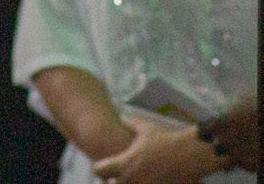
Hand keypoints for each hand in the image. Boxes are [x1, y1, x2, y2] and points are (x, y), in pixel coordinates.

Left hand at [90, 114, 225, 183]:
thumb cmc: (168, 139)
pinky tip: (153, 179)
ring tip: (137, 176)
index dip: (101, 167)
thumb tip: (122, 116)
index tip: (106, 164)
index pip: (99, 170)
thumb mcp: (146, 127)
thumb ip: (130, 122)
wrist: (194, 153)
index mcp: (125, 162)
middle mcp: (133, 178)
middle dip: (113, 179)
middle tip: (120, 174)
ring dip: (130, 182)